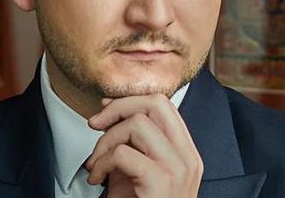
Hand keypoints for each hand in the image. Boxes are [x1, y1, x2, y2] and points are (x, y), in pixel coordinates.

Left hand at [85, 94, 202, 197]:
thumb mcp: (137, 175)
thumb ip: (131, 146)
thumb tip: (108, 113)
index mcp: (187, 154)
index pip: (164, 105)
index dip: (130, 101)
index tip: (105, 111)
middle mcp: (188, 158)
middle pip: (155, 104)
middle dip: (118, 108)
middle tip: (96, 125)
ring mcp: (179, 170)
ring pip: (137, 123)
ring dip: (106, 140)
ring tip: (96, 163)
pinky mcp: (162, 183)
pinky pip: (123, 154)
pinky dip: (101, 163)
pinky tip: (97, 179)